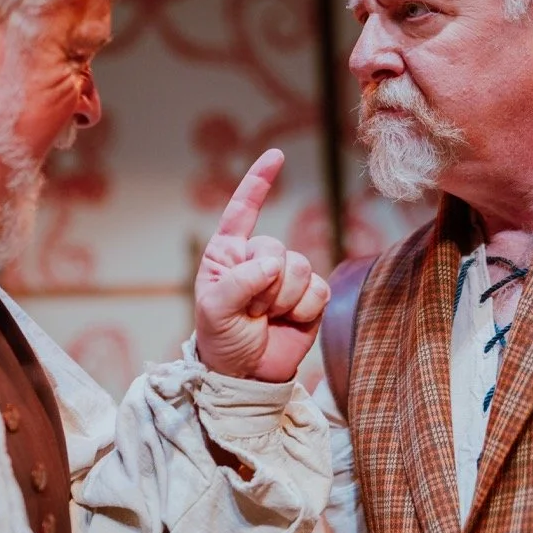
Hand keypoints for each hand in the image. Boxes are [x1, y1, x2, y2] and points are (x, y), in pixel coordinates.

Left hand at [194, 149, 330, 381]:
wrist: (248, 375)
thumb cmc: (221, 340)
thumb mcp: (215, 312)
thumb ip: (239, 283)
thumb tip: (273, 264)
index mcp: (228, 254)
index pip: (242, 211)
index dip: (258, 182)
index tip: (275, 156)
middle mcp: (258, 259)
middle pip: (276, 247)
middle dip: (264, 284)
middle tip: (251, 311)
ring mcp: (285, 277)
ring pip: (300, 268)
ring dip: (283, 300)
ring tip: (267, 318)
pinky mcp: (309, 297)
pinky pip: (317, 289)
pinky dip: (303, 309)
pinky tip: (288, 322)